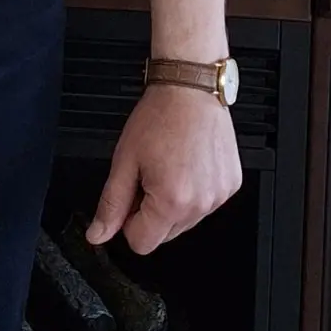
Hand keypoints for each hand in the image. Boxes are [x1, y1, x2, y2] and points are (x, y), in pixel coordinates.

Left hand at [85, 83, 242, 254]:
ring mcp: (220, 196)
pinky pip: (206, 204)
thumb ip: (111, 204)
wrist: (191, 88)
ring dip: (174, 202)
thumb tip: (98, 234)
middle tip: (150, 174)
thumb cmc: (160, 116)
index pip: (142, 243)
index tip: (131, 196)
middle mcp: (201, 204)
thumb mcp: (125, 160)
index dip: (129, 221)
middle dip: (152, 211)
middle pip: (165, 235)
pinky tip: (188, 164)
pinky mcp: (232, 185)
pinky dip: (195, 191)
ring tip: (170, 166)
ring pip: (186, 221)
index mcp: (172, 202)